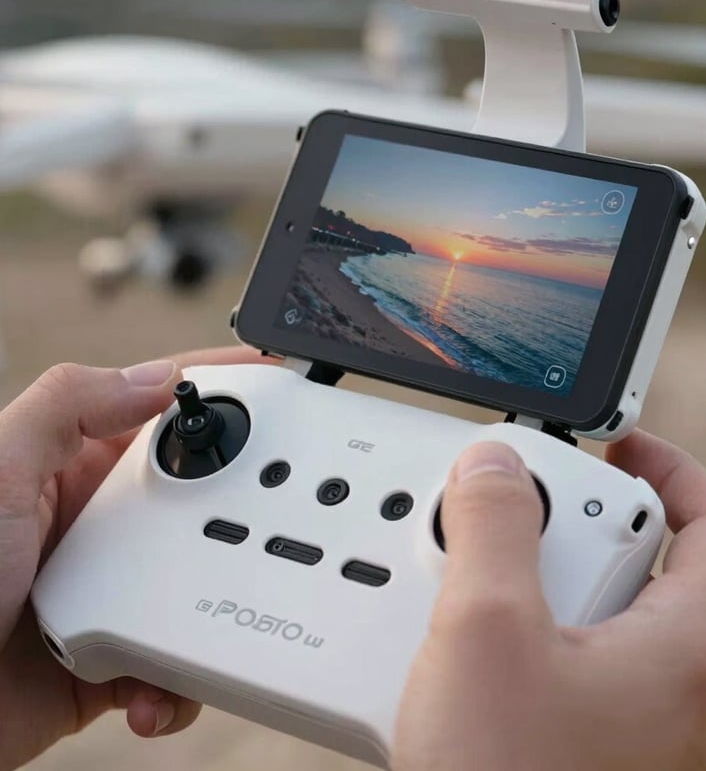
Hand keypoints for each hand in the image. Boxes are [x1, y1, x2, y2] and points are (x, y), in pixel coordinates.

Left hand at [0, 346, 263, 770]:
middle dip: (243, 495)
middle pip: (201, 490)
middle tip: (282, 500)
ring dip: (221, 596)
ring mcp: (114, 589)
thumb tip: (158, 376)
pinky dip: (182, 677)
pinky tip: (157, 683)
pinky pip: (177, 657)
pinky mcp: (117, 657)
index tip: (276, 378)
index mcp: (77, 465)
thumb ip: (69, 407)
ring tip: (213, 610)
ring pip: (203, 576)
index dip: (220, 390)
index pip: (162, 409)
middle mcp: (103, 523)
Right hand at [394, 432, 705, 770]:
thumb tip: (498, 463)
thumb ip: (492, 524)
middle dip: (578, 527)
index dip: (677, 469)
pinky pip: (579, 657)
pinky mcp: (597, 743)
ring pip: (607, 612)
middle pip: (650, 563)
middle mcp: (680, 689)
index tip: (624, 445)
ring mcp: (640, 723)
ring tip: (479, 591)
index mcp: (685, 649)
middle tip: (516, 525)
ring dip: (544, 579)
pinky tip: (473, 645)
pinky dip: (533, 628)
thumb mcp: (484, 625)